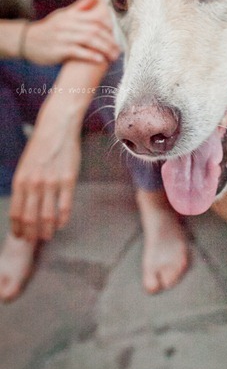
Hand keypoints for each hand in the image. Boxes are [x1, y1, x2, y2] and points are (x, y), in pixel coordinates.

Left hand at [9, 112, 80, 241]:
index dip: (17, 229)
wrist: (56, 128)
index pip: (16, 213)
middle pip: (30, 218)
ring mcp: (51, 183)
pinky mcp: (68, 180)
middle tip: (34, 241)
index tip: (20, 237)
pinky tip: (61, 224)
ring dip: (46, 231)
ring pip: (47, 216)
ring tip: (47, 236)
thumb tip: (25, 207)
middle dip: (31, 234)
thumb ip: (25, 186)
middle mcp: (34, 184)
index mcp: (21, 181)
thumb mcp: (26, 167)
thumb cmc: (41, 148)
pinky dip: (62, 220)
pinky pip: (65, 207)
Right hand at [24, 0, 119, 64]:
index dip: (110, 27)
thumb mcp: (64, 15)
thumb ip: (81, 6)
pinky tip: (100, 60)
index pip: (96, 19)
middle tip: (119, 50)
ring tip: (113, 57)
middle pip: (95, 30)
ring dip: (104, 49)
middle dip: (110, 40)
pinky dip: (90, 55)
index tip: (118, 36)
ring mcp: (63, 37)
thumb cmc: (50, 29)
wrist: (27, 41)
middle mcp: (68, 25)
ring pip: (89, 40)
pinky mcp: (59, 50)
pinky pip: (77, 52)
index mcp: (71, 16)